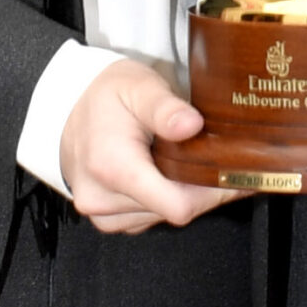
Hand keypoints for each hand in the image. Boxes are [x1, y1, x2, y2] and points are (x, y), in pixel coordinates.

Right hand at [56, 58, 243, 233]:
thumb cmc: (103, 96)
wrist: (67, 109)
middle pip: (175, 210)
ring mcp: (104, 213)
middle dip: (204, 189)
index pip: (177, 204)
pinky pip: (149, 217)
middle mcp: (103, 198)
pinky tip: (168, 173)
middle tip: (227, 162)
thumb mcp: (137, 87)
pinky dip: (165, 198)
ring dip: (184, 194)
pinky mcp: (108, 219)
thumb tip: (191, 125)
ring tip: (192, 161)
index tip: (239, 175)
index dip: (214, 193)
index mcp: (112, 167)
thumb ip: (164, 108)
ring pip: (164, 216)